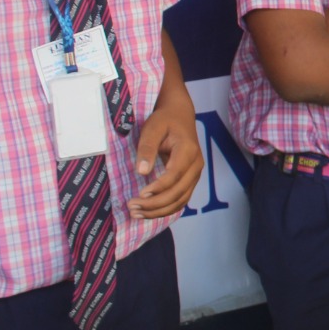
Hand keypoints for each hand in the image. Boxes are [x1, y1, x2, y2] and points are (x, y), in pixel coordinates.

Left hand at [129, 98, 202, 218]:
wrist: (180, 116)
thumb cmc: (164, 121)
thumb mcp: (152, 128)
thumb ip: (147, 148)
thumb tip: (142, 171)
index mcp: (188, 151)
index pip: (174, 175)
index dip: (158, 188)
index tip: (139, 194)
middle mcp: (196, 165)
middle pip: (178, 192)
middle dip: (155, 204)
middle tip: (132, 207)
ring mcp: (195, 174)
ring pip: (181, 200)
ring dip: (159, 211)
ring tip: (137, 213)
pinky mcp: (190, 180)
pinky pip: (181, 200)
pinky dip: (166, 209)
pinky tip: (149, 212)